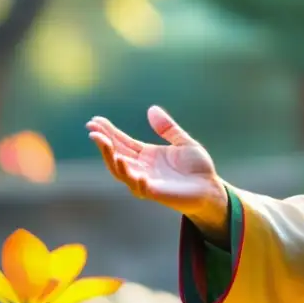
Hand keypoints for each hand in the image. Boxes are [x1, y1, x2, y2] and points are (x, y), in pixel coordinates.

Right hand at [86, 106, 228, 227]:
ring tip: (104, 143)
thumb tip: (151, 109)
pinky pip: (139, 187)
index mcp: (147, 155)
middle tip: (92, 130)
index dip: (108, 132)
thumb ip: (168, 128)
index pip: (122, 142)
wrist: (211, 189)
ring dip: (111, 158)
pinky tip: (129, 166)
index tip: (95, 121)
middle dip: (103, 143)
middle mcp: (142, 168)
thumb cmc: (197, 168)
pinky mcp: (156, 193)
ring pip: (121, 171)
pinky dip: (134, 178)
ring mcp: (146, 181)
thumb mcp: (184, 142)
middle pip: (117, 155)